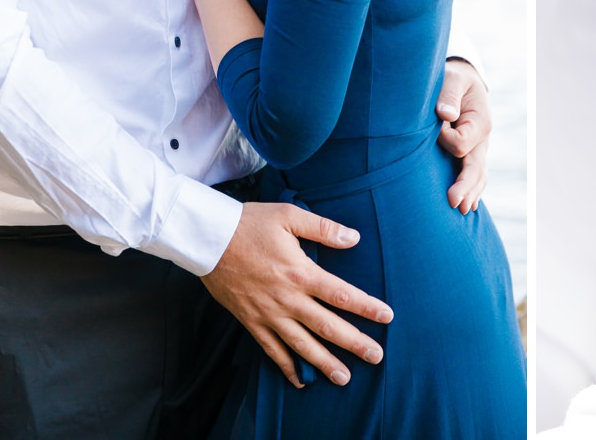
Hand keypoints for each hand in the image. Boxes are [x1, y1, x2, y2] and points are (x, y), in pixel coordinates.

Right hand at [202, 201, 393, 388]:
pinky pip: (271, 350)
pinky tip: (300, 380)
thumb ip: (323, 228)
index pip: (341, 294)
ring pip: (301, 344)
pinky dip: (286, 367)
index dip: (366, 307)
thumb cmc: (250, 224)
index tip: (387, 317)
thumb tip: (354, 238)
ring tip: (344, 378)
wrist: (208, 239)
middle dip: (354, 343)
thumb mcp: (289, 215)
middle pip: (326, 326)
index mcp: (300, 272)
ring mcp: (268, 313)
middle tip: (376, 356)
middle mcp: (286, 298)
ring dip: (324, 362)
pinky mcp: (251, 321)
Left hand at [437, 57, 490, 212]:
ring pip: (478, 175)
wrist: (463, 81)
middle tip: (453, 202)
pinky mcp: (471, 154)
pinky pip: (476, 175)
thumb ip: (449, 94)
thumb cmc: (455, 79)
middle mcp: (482, 139)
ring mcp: (479, 149)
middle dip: (465, 185)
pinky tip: (468, 205)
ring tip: (460, 210)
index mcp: (480, 121)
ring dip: (470, 193)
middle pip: (475, 167)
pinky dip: (473, 190)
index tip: (434, 128)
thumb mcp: (453, 78)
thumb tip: (446, 116)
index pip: (461, 142)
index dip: (445, 140)